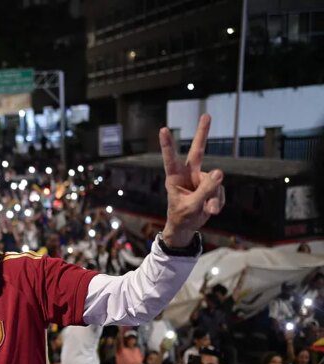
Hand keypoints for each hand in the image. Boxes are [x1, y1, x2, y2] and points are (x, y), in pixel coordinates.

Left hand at [160, 115, 225, 246]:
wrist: (186, 228)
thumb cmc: (182, 216)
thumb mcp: (191, 206)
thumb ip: (205, 190)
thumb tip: (220, 172)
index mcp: (175, 178)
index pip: (170, 160)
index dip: (168, 145)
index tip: (163, 129)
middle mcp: (188, 175)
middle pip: (198, 152)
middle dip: (203, 133)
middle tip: (206, 115)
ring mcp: (201, 179)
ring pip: (215, 182)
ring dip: (214, 198)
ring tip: (207, 210)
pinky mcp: (212, 186)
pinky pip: (220, 191)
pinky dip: (218, 202)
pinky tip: (211, 210)